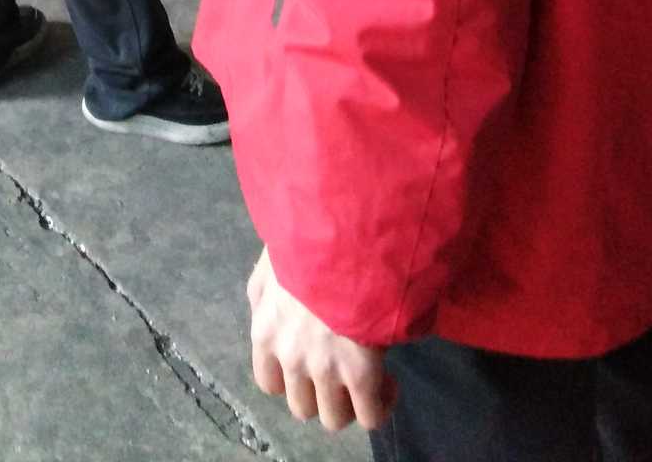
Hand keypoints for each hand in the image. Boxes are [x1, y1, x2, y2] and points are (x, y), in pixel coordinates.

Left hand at [248, 247, 395, 433]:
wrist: (338, 233)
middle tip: (342, 371)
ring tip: (366, 377)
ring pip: (334, 418)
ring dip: (350, 403)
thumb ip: (263, 294)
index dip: (293, 379)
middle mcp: (290, 359)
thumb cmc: (304, 240)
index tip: (311, 363)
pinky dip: (379, 407)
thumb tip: (269, 313)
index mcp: (266, 333)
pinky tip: (387, 383)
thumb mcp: (268, 265)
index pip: (269, 383)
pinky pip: (370, 416)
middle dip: (322, 393)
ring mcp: (325, 370)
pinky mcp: (360, 373)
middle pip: (302, 407)